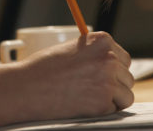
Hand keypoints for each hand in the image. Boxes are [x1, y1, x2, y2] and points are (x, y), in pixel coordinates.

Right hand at [9, 32, 133, 119]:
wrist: (26, 87)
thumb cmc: (43, 68)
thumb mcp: (72, 49)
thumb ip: (94, 54)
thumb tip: (113, 66)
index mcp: (102, 41)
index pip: (123, 58)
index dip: (113, 69)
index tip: (101, 76)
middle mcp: (109, 58)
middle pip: (127, 76)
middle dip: (114, 85)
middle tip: (93, 90)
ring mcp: (108, 81)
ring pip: (126, 94)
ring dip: (112, 99)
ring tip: (90, 98)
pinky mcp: (103, 103)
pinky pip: (115, 109)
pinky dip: (104, 111)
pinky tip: (85, 105)